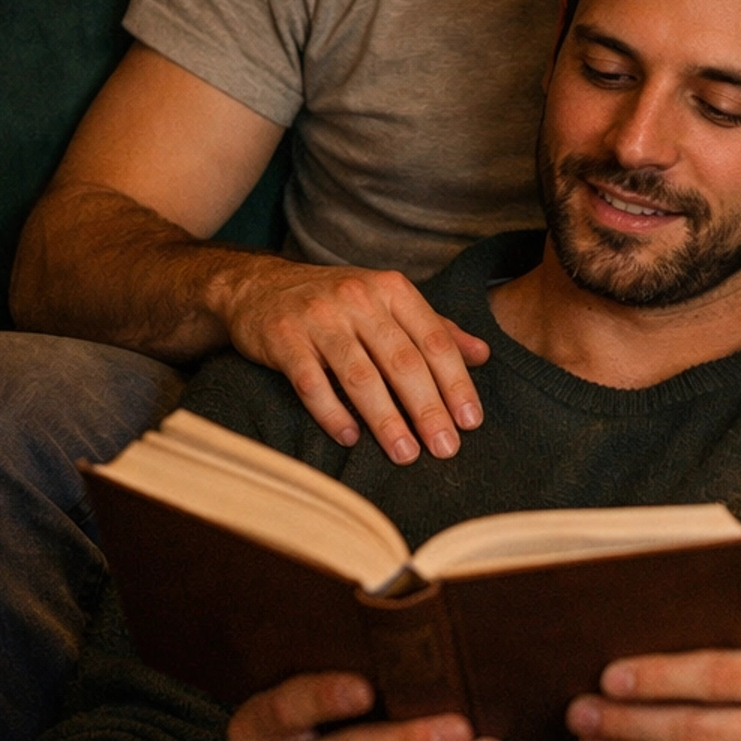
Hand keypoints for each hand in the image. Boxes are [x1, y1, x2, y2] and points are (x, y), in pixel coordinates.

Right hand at [219, 259, 490, 459]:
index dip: (456, 383)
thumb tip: (483, 355)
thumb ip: (434, 328)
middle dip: (428, 409)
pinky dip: (332, 413)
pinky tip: (350, 438)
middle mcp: (358, 298)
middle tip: (445, 448)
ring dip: (386, 420)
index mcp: (391, 290)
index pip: (434, 340)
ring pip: (360, 376)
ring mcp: (319, 318)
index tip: (470, 422)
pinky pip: (312, 382)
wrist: (258, 287)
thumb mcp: (387, 303)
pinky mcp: (283, 338)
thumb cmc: (336, 302)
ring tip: (406, 453)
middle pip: (402, 361)